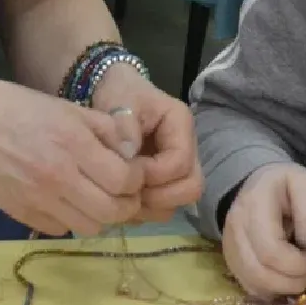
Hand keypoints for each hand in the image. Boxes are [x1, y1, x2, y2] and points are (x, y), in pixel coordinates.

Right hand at [0, 79, 143, 235]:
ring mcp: (38, 200)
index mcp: (73, 144)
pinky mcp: (21, 214)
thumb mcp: (65, 107)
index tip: (132, 172)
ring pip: (89, 227)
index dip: (136, 180)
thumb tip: (132, 153)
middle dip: (125, 204)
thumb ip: (104, 130)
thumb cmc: (15, 107)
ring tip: (94, 198)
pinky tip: (65, 201)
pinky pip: (61, 229)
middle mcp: (59, 177)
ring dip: (100, 215)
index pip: (125, 180)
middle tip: (122, 192)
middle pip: (112, 212)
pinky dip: (70, 219)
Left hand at [93, 66, 203, 221]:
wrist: (114, 94)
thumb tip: (129, 155)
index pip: (179, 162)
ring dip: (152, 206)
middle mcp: (187, 149)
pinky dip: (146, 210)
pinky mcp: (166, 181)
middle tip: (129, 192)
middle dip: (160, 196)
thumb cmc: (119, 94)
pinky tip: (124, 199)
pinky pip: (165, 206)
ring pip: (180, 201)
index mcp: (180, 125)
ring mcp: (179, 167)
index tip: (127, 171)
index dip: (154, 174)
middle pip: (191, 187)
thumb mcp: (118, 101)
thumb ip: (124, 126)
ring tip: (124, 197)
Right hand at [221, 163, 305, 296]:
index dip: (298, 264)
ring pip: (254, 284)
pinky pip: (249, 287)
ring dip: (283, 287)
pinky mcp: (231, 260)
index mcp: (254, 205)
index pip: (271, 251)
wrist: (259, 184)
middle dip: (293, 280)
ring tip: (298, 272)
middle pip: (261, 273)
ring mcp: (230, 246)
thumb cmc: (287, 186)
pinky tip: (284, 277)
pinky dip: (271, 290)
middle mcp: (235, 227)